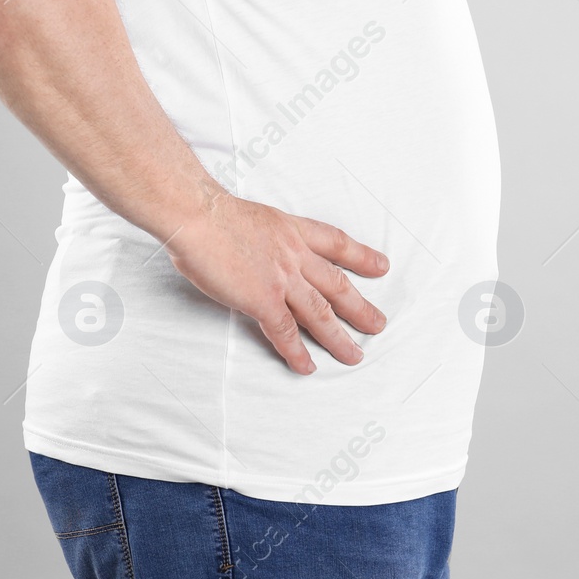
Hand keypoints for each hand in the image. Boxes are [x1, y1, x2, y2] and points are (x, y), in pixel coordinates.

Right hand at [164, 195, 389, 373]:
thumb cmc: (213, 213)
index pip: (337, 243)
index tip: (381, 266)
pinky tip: (307, 366)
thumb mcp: (256, 217)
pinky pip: (284, 332)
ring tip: (354, 355)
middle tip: (377, 324)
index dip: (362, 257)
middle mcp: (295, 254)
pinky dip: (296, 352)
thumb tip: (261, 253)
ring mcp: (281, 278)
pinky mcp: (262, 299)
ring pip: (320, 313)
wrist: (197, 215)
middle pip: (337, 285)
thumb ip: (267, 238)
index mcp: (293, 230)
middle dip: (360, 308)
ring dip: (338, 337)